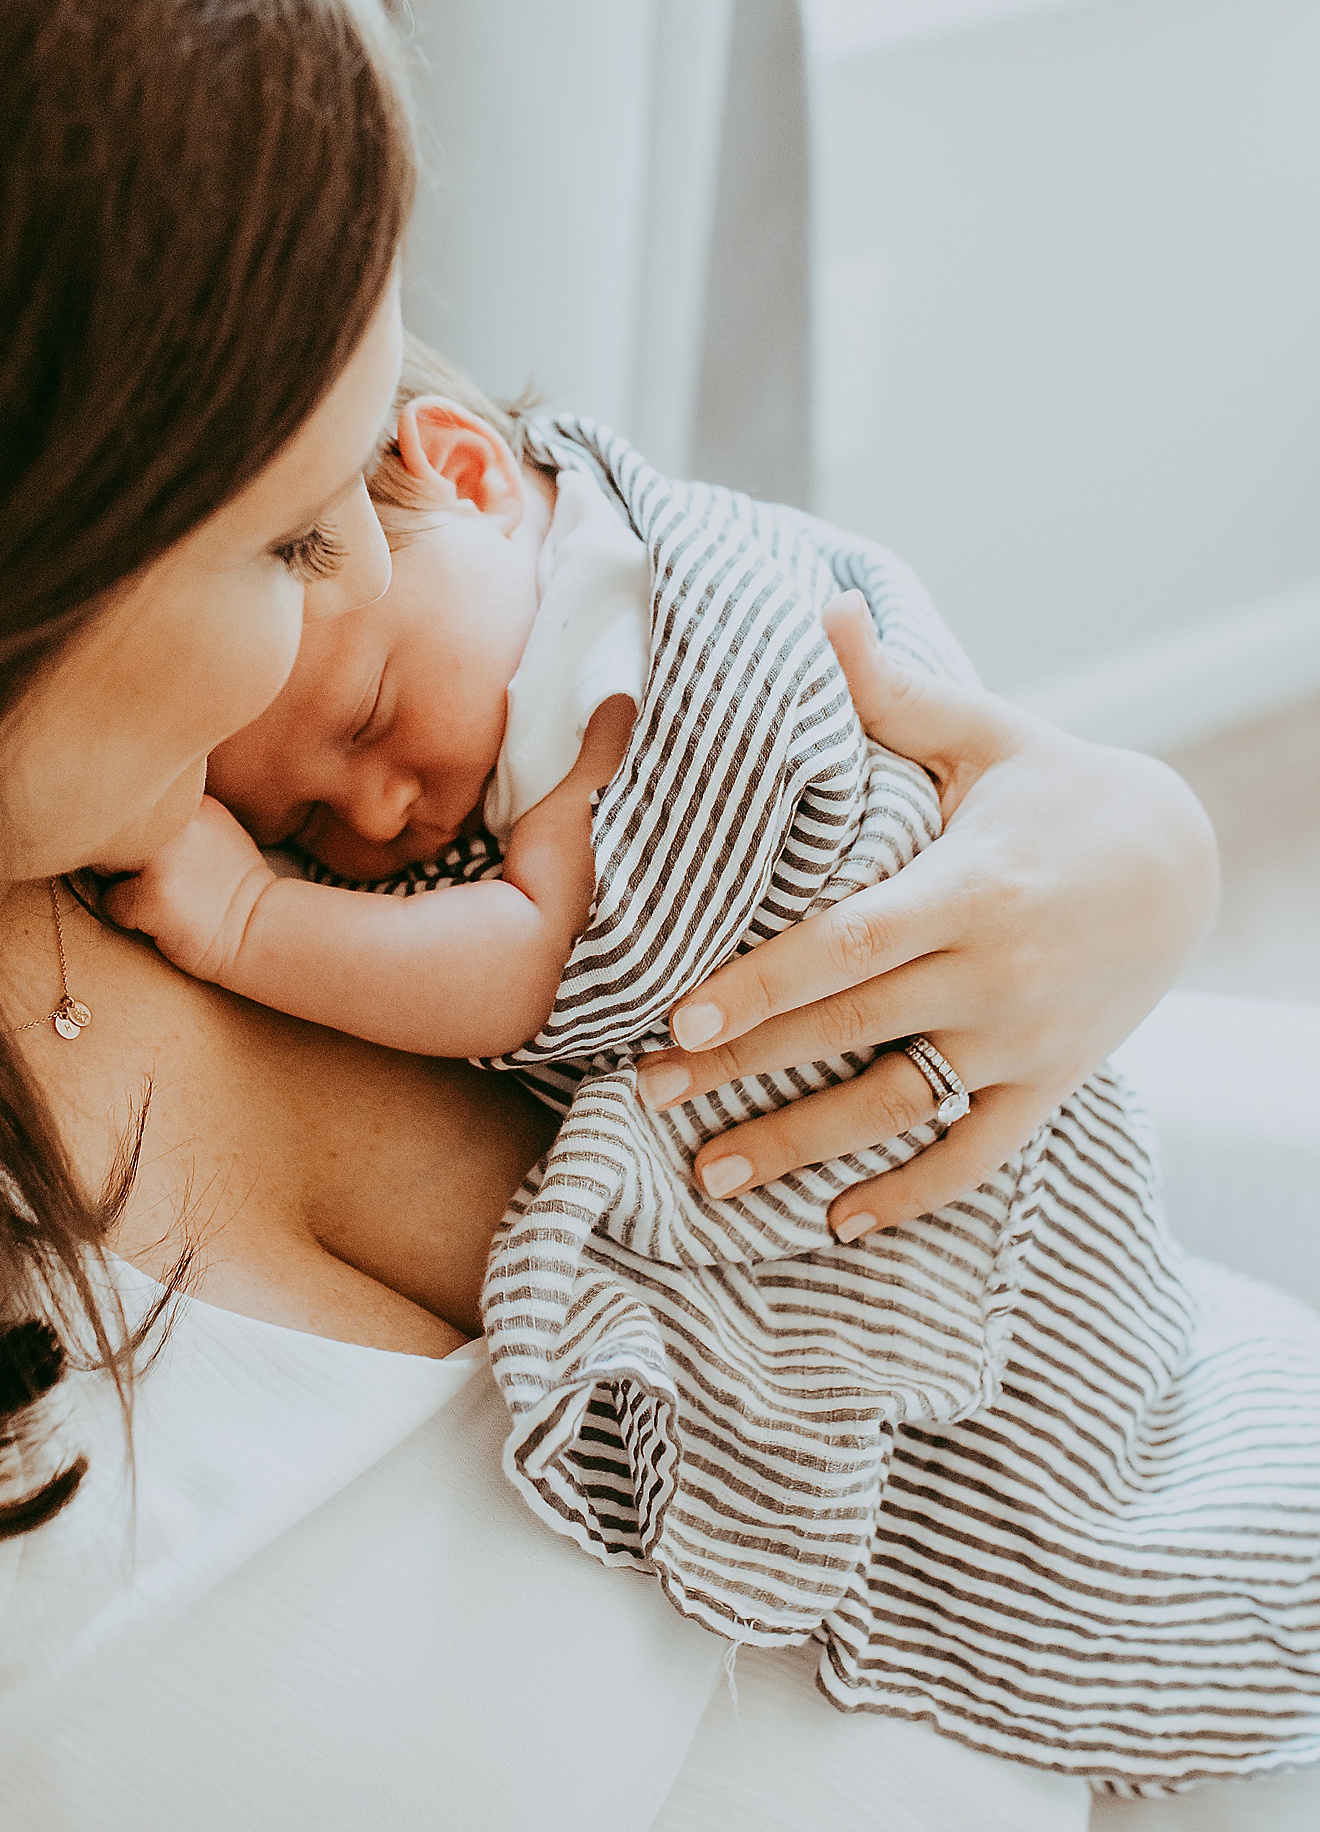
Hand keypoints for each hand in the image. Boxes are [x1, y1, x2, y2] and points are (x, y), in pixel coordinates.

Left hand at [111, 808, 291, 985]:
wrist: (261, 932)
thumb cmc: (236, 890)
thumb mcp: (216, 834)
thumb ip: (179, 821)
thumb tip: (129, 825)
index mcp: (194, 803)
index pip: (138, 807)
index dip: (138, 833)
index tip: (154, 855)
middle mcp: (177, 823)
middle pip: (117, 832)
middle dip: (124, 856)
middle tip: (157, 880)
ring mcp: (163, 859)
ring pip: (108, 866)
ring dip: (125, 885)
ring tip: (162, 899)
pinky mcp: (152, 896)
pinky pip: (112, 903)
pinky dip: (128, 917)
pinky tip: (161, 921)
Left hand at [666, 593, 1212, 1221]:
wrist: (1185, 865)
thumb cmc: (1064, 789)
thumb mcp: (988, 735)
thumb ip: (894, 692)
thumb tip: (822, 610)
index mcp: (970, 889)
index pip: (850, 945)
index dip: (765, 984)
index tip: (682, 1014)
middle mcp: (996, 976)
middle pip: (851, 1031)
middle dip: (744, 1068)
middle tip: (645, 1093)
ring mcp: (1024, 1041)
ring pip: (900, 1107)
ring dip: (804, 1146)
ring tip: (712, 1174)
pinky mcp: (1049, 1083)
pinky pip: (976, 1155)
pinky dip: (912, 1192)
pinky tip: (839, 1221)